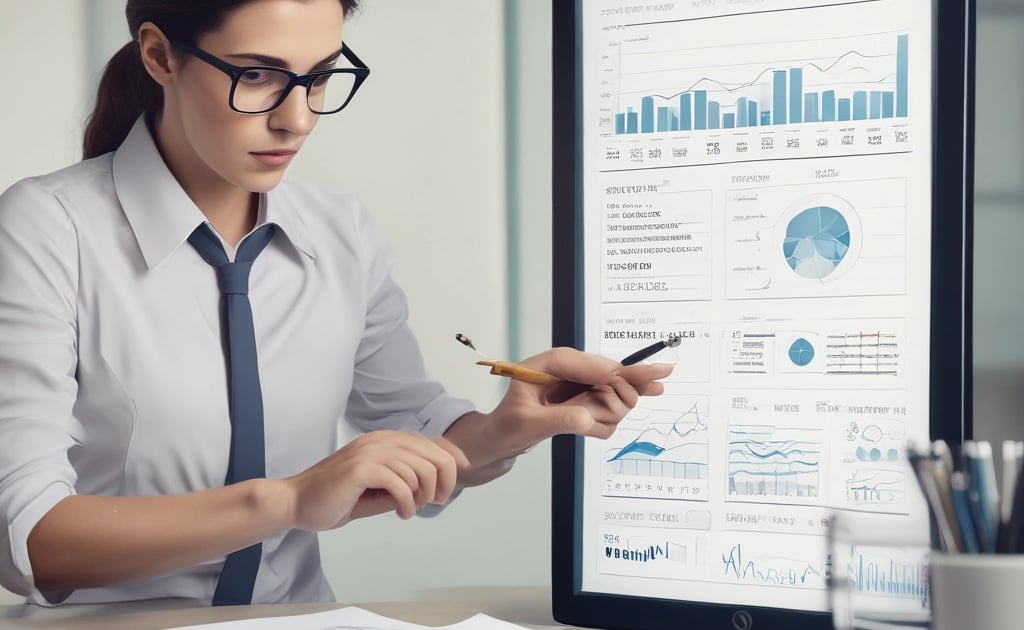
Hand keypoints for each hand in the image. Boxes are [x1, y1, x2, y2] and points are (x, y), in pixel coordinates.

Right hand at [282, 431, 467, 530]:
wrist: (295, 502)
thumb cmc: (335, 498)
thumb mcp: (377, 487)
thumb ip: (403, 482)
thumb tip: (433, 487)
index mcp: (384, 439)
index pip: (430, 444)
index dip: (449, 463)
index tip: (449, 486)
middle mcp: (380, 440)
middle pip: (432, 455)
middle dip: (442, 483)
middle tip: (433, 503)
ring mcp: (370, 452)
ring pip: (420, 470)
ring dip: (422, 496)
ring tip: (409, 509)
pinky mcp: (361, 469)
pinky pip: (401, 484)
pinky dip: (407, 503)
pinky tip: (401, 513)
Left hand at [498, 347, 670, 440]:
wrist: (499, 440)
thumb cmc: (505, 428)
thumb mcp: (527, 424)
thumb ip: (560, 419)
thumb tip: (589, 419)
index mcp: (547, 364)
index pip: (587, 363)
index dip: (611, 374)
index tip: (632, 385)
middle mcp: (567, 370)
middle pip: (610, 373)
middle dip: (620, 392)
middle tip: (627, 403)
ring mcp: (578, 386)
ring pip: (616, 394)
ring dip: (609, 412)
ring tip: (585, 424)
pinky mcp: (583, 401)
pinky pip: (610, 410)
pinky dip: (605, 422)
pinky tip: (589, 428)